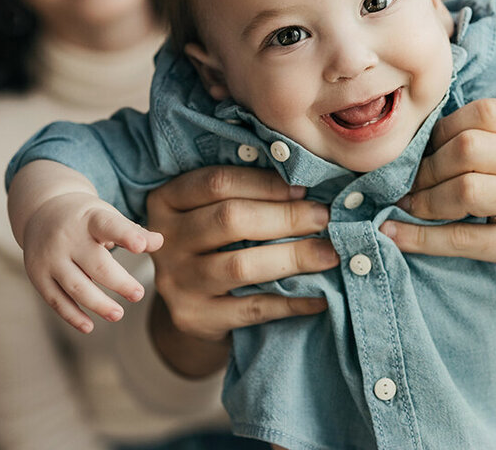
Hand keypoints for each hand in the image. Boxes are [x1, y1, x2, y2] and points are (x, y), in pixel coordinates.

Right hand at [22, 191, 163, 333]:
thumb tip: (159, 242)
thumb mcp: (107, 216)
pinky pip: (56, 300)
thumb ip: (133, 231)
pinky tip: (89, 326)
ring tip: (118, 313)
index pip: (109, 226)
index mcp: (90, 219)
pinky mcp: (39, 276)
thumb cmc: (86, 219)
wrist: (41, 211)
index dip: (126, 236)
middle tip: (138, 294)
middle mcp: (67, 238)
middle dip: (119, 283)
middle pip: (96, 265)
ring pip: (76, 287)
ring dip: (98, 304)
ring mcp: (51, 258)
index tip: (141, 246)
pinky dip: (72, 316)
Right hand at [145, 166, 337, 375]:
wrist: (195, 305)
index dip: (265, 183)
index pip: (217, 183)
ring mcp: (176, 282)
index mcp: (167, 201)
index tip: (304, 188)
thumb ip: (246, 194)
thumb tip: (309, 179)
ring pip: (240, 265)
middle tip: (324, 218)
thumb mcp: (213, 211)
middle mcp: (165, 240)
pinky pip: (251, 308)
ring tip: (329, 254)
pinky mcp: (194, 317)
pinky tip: (319, 297)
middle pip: (229, 219)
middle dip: (285, 217)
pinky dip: (290, 301)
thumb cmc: (215, 244)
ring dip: (293, 257)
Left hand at [382, 99, 495, 309]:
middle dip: (426, 167)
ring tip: (408, 207)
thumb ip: (484, 142)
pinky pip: (461, 239)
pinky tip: (393, 233)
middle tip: (408, 184)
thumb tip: (410, 140)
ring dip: (424, 200)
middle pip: (468, 147)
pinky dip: (418, 237)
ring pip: (464, 190)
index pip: (482, 113)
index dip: (442, 130)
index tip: (422, 151)